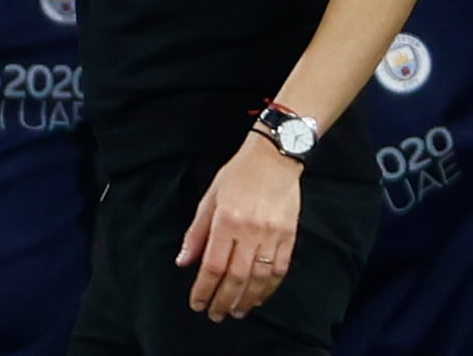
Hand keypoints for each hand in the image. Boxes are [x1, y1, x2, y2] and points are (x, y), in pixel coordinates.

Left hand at [177, 132, 302, 321]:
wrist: (275, 158)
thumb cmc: (238, 175)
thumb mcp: (209, 198)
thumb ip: (196, 233)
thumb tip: (183, 262)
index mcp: (226, 221)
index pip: (213, 265)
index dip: (203, 289)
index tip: (197, 303)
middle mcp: (250, 231)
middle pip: (236, 277)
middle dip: (223, 301)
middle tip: (215, 315)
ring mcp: (272, 236)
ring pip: (259, 279)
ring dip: (246, 300)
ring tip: (236, 312)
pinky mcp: (289, 237)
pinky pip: (280, 271)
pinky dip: (268, 289)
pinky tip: (258, 297)